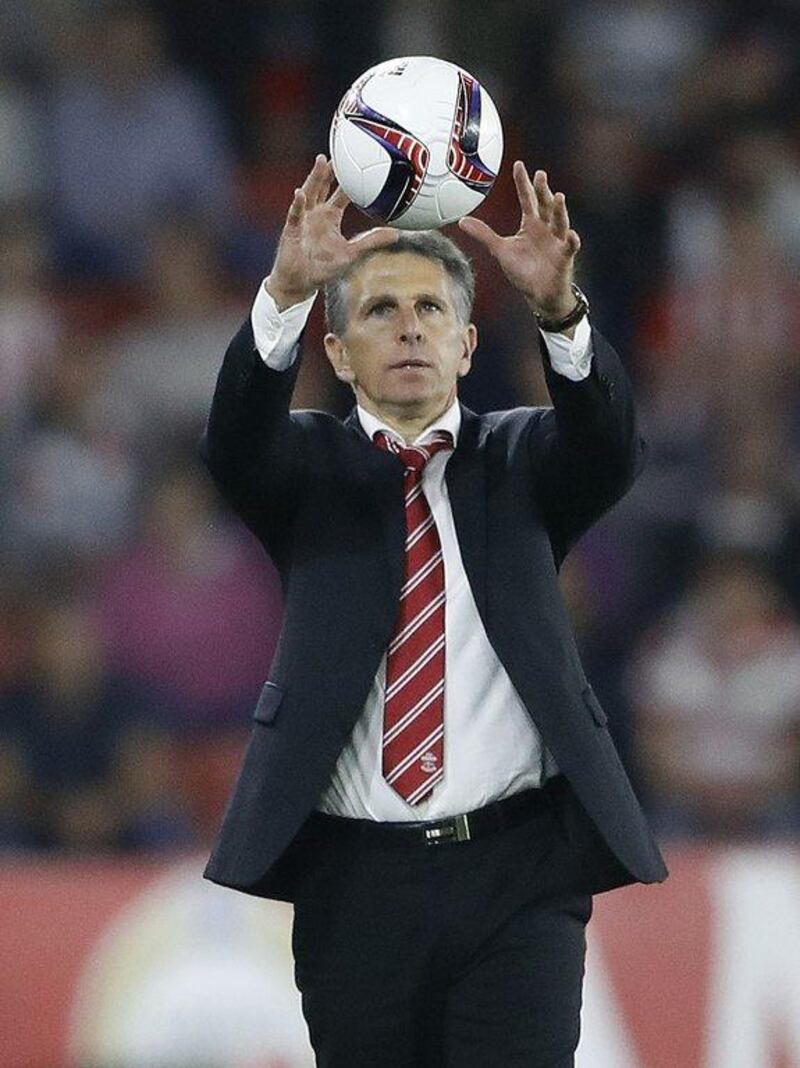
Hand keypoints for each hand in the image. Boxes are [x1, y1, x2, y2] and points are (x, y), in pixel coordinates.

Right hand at [266, 155, 398, 309]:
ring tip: (321, 161)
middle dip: (330, 170)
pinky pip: (294, 216)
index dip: (349, 180)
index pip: (341, 193)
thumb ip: (371, 242)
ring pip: (309, 194)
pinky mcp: (291, 231)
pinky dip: (297, 205)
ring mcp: (302, 220)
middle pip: (323, 186)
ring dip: (314, 178)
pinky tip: (299, 194)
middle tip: (340, 151)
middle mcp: (316, 214)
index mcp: (330, 217)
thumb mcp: (351, 254)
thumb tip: (397, 234)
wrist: (300, 284)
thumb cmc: (322, 268)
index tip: (359, 162)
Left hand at [458, 161, 580, 319]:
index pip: (527, 199)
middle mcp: (546, 228)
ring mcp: (557, 241)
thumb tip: (463, 221)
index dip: (523, 183)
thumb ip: (484, 234)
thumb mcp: (500, 250)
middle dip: (543, 191)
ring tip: (558, 197)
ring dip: (559, 211)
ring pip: (559, 222)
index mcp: (531, 224)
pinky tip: (571, 235)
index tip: (518, 165)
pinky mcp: (564, 257)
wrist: (539, 294)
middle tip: (540, 175)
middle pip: (545, 205)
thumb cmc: (523, 271)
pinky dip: (571, 241)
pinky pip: (569, 247)